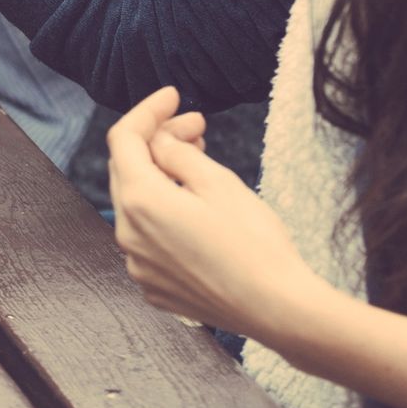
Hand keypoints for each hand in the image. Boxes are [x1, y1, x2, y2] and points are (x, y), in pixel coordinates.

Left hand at [108, 87, 326, 339]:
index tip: (173, 95)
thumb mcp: (218, 182)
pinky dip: (164, 213)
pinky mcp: (155, 287)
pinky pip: (149, 237)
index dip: (148, 110)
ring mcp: (138, 265)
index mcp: (139, 202)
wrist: (281, 311)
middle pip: (129, 170)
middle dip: (158, 141)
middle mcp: (128, 235)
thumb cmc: (256, 245)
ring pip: (138, 204)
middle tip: (196, 126)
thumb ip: (177, 152)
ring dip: (162, 177)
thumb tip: (158, 141)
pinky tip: (195, 205)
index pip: (124, 138)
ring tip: (199, 159)